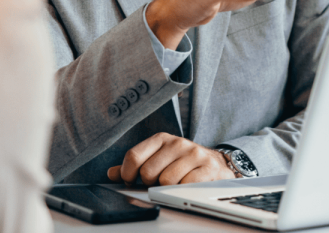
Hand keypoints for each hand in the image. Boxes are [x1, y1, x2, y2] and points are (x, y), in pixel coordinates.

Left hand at [106, 133, 235, 185]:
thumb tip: (112, 173)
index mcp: (162, 139)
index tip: (132, 181)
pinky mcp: (207, 168)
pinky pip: (184, 186)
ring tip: (175, 183)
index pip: (134, 156)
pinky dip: (182, 190)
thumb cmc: (183, 163)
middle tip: (158, 182)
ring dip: (167, 188)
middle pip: (148, 172)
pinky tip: (186, 185)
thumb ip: (135, 166)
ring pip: (166, 181)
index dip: (128, 174)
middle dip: (150, 183)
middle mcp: (177, 143)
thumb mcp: (158, 159)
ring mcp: (193, 154)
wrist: (216, 164)